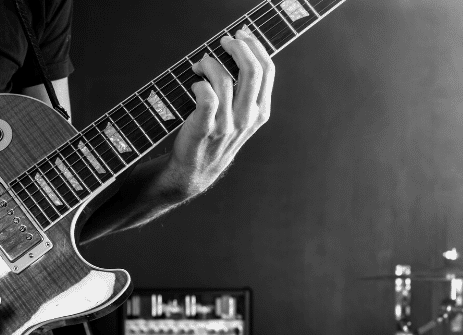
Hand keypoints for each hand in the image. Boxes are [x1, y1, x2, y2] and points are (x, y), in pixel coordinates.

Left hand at [167, 26, 274, 196]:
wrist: (195, 170)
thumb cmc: (216, 136)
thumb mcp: (242, 117)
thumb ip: (247, 91)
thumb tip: (242, 50)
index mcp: (261, 112)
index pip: (267, 70)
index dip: (254, 46)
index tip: (240, 36)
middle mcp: (247, 119)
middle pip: (251, 70)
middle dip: (236, 47)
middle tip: (222, 42)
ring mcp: (226, 125)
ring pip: (224, 79)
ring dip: (209, 63)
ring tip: (200, 66)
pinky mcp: (204, 128)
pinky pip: (206, 96)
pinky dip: (199, 83)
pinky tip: (195, 84)